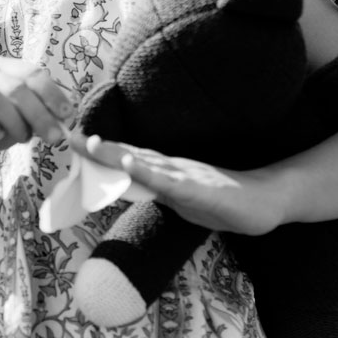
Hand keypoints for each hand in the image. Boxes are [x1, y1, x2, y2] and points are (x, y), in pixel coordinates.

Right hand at [0, 56, 74, 174]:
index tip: (68, 115)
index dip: (53, 94)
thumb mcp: (23, 119)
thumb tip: (67, 117)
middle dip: (40, 115)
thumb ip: (41, 112)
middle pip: (17, 87)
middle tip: (55, 138)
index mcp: (4, 66)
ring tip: (21, 138)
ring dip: (15, 123)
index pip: (33, 73)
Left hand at [77, 136, 285, 235]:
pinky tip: (132, 164)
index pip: (128, 159)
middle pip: (130, 155)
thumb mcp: (184, 201)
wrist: (268, 201)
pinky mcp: (200, 190)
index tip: (74, 141)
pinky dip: (149, 173)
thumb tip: (136, 189)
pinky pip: (171, 182)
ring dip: (117, 154)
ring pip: (146, 164)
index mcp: (167, 172)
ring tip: (92, 144)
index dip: (101, 151)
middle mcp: (172, 169)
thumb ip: (161, 192)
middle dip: (99, 149)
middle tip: (69, 136)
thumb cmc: (226, 201)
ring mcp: (186, 177)